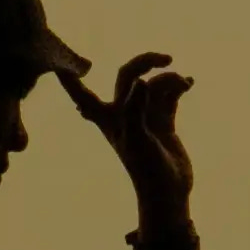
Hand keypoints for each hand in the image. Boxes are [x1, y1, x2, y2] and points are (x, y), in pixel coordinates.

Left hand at [57, 50, 191, 221]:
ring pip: (152, 84)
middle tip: (166, 59)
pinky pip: (168, 95)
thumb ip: (135, 109)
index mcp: (107, 119)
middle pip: (127, 75)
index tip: (60, 62)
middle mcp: (122, 114)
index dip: (70, 79)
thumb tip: (141, 82)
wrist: (168, 191)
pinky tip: (189, 84)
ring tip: (184, 84)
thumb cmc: (146, 170)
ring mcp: (144, 116)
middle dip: (145, 63)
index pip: (82, 94)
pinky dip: (178, 86)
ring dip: (169, 79)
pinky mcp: (162, 120)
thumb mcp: (138, 139)